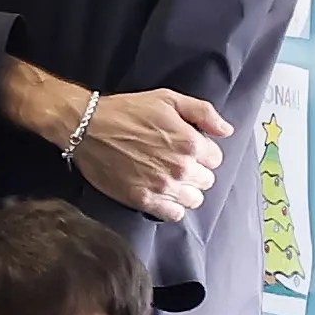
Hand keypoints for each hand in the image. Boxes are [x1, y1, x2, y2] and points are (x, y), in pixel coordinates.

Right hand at [68, 90, 227, 224]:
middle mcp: (180, 168)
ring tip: (168, 178)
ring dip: (185, 190)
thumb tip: (226, 130)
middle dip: (195, 171)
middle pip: (206, 181)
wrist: (87, 127)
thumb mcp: (169, 99)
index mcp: (190, 143)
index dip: (202, 152)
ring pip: (194, 200)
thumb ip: (203, 113)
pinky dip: (172, 207)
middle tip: (175, 161)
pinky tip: (161, 192)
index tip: (187, 147)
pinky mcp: (143, 200)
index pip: (215, 159)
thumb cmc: (126, 110)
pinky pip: (173, 214)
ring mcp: (162, 186)